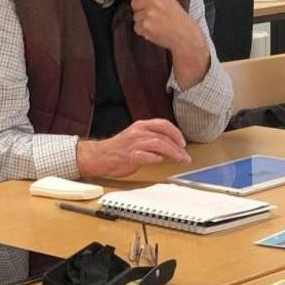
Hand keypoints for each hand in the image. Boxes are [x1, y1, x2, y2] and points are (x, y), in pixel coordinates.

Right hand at [76, 118, 190, 178]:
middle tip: (185, 155)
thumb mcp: (136, 138)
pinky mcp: (130, 156)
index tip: (183, 142)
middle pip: (164, 136)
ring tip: (179, 159)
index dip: (176, 133)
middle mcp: (138, 133)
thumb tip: (169, 146)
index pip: (163, 125)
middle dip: (177, 146)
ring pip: (159, 144)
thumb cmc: (118, 149)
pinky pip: (146, 156)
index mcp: (140, 126)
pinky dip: (155, 158)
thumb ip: (151, 139)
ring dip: (172, 152)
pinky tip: (160, 160)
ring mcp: (134, 144)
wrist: (99, 156)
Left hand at [110, 0, 209, 86]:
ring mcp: (149, 14)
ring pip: (135, 16)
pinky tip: (155, 31)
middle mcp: (154, 2)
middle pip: (134, 3)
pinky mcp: (146, 26)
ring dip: (143, 22)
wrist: (185, 35)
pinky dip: (143, 31)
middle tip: (155, 16)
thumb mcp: (168, 0)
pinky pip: (136, 27)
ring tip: (157, 24)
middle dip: (140, 9)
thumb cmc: (176, 18)